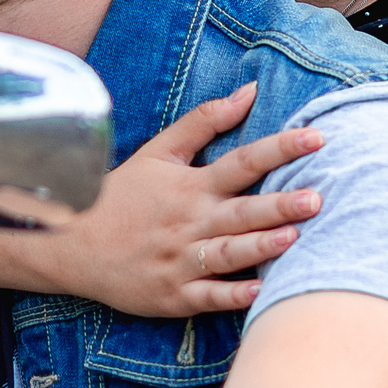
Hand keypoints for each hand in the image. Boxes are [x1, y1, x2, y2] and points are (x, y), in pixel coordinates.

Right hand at [39, 84, 324, 317]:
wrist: (70, 242)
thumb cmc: (122, 195)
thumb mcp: (158, 153)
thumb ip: (203, 123)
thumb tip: (249, 91)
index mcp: (191, 185)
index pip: (242, 161)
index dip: (280, 148)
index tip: (317, 138)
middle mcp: (189, 221)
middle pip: (241, 211)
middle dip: (279, 205)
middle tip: (316, 198)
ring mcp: (180, 259)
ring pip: (227, 254)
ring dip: (259, 246)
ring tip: (292, 238)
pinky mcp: (173, 294)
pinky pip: (206, 296)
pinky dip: (231, 295)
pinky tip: (259, 291)